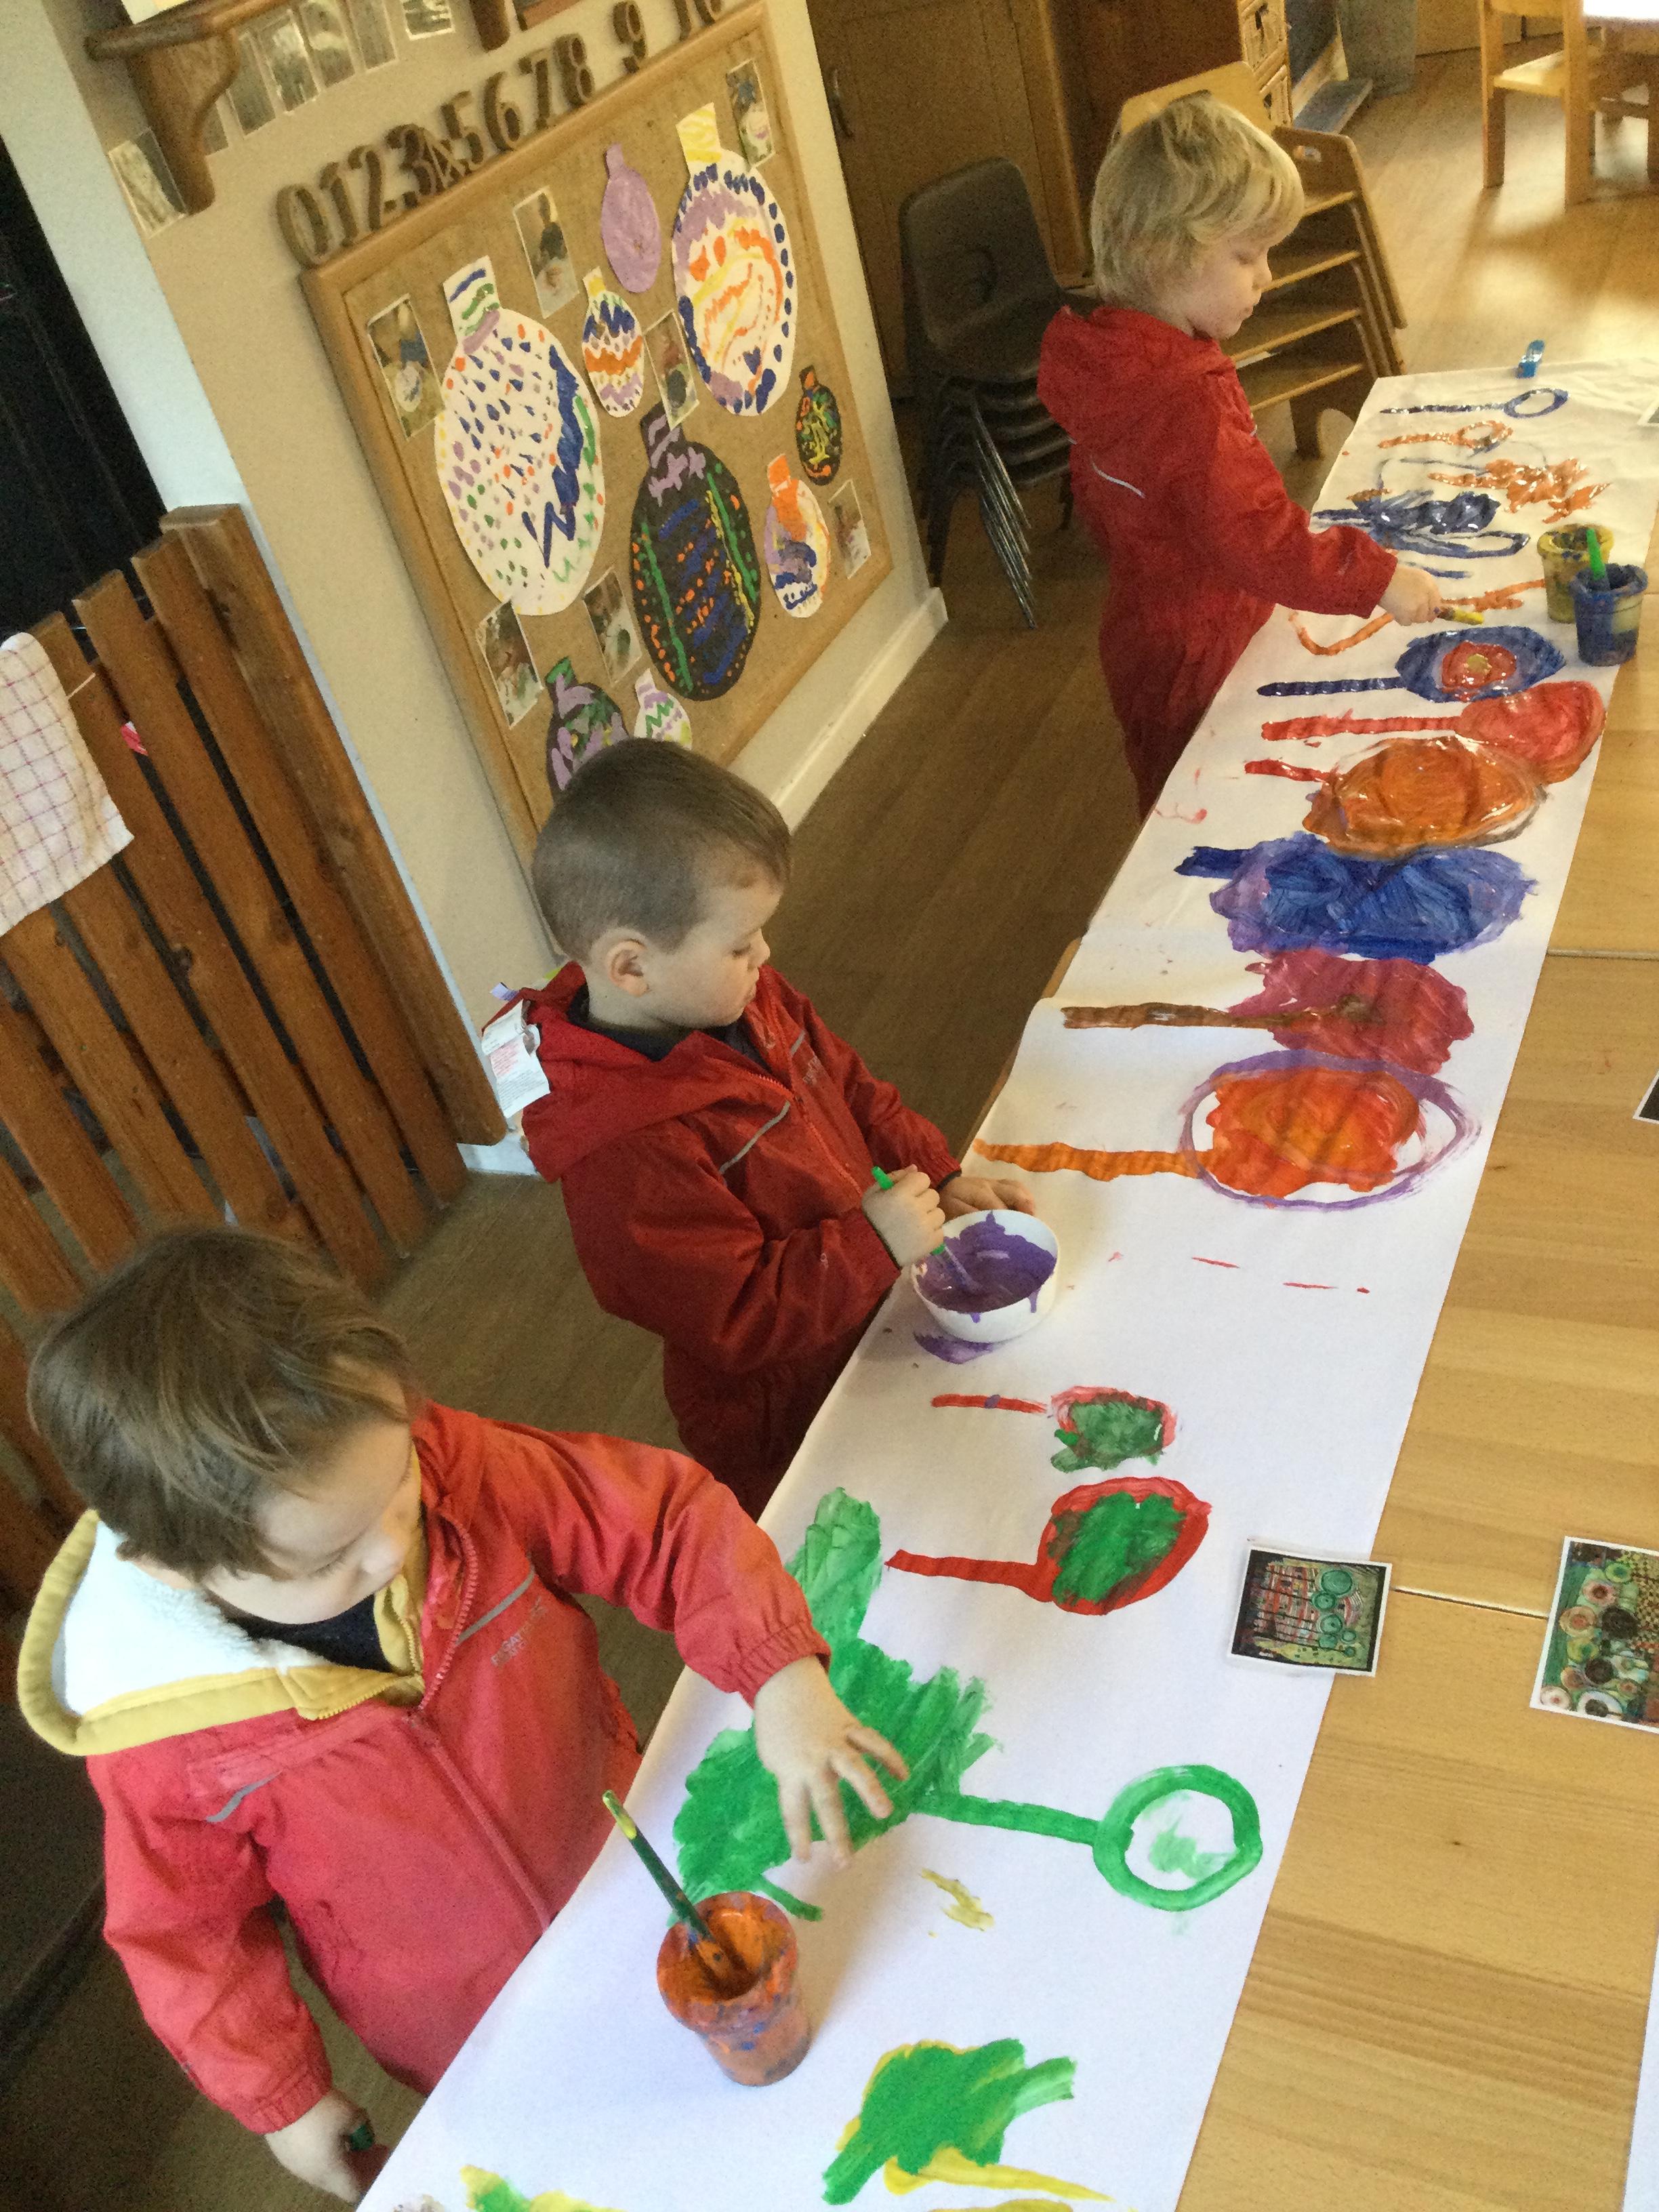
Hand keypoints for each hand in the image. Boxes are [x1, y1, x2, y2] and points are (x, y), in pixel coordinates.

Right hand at [264, 2091, 386, 2202]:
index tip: (381, 2152)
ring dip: (341, 2154)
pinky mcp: (284, 2153)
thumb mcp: (352, 2114)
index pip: (355, 2190)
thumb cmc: (321, 2111)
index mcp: (330, 2173)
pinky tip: (327, 2128)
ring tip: (349, 2130)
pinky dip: (324, 2149)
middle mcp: (312, 2176)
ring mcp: (295, 2166)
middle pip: (340, 2179)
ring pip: (324, 2168)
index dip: (372, 2175)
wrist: (280, 2096)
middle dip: (358, 2161)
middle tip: (369, 2140)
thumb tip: (363, 2135)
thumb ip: (363, 2128)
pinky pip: (309, 2157)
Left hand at [752, 1657, 908, 1866]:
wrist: (783, 1681)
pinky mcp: (849, 1727)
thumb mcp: (773, 1756)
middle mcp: (813, 1761)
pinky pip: (873, 1742)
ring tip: (885, 1813)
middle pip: (826, 1800)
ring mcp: (834, 1743)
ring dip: (870, 1791)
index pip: (794, 1810)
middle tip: (844, 1862)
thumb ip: (792, 1778)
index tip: (805, 1860)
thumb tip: (810, 1801)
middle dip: (836, 1833)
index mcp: (789, 1770)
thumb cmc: (775, 1725)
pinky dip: (889, 1756)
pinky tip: (904, 1774)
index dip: (799, 1836)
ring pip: (855, 1768)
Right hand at [861, 1165, 945, 1266]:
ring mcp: (926, 1227)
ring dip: (929, 1217)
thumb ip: (894, 1177)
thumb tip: (914, 1168)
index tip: (908, 1193)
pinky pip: (941, 1231)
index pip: (923, 1178)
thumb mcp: (873, 1193)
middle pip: (933, 1195)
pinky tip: (919, 1236)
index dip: (916, 1184)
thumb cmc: (870, 1219)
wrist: (869, 1251)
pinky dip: (932, 1234)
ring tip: (915, 1225)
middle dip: (923, 1201)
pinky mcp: (931, 1242)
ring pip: (939, 1213)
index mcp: (901, 1194)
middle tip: (911, 1210)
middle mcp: (917, 1208)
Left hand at [940, 1174, 1034, 1219]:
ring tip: (1031, 1220)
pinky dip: (1025, 1198)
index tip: (1013, 1237)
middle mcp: (992, 1185)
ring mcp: (997, 1183)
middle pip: (1016, 1193)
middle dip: (1025, 1210)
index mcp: (980, 1192)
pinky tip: (1027, 1211)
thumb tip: (986, 1228)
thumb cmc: (948, 1199)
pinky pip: (1018, 1187)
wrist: (944, 1181)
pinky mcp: (1000, 1184)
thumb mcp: (953, 1209)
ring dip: (1028, 1203)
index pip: (999, 1207)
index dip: (1007, 1221)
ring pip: (1019, 1188)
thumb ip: (969, 1216)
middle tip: (1030, 1227)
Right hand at [1379, 562, 1441, 624]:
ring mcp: (1418, 606)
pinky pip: (1408, 622)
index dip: (1432, 610)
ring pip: (1419, 619)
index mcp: (1430, 584)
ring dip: (1411, 616)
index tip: (1426, 612)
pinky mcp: (1407, 615)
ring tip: (1401, 608)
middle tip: (1410, 609)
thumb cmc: (1397, 576)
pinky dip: (1402, 619)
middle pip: (1429, 614)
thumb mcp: (1417, 577)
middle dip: (1421, 614)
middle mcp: (1426, 596)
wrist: (1380, 580)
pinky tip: (1396, 610)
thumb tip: (1432, 609)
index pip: (1437, 604)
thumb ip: (1427, 590)